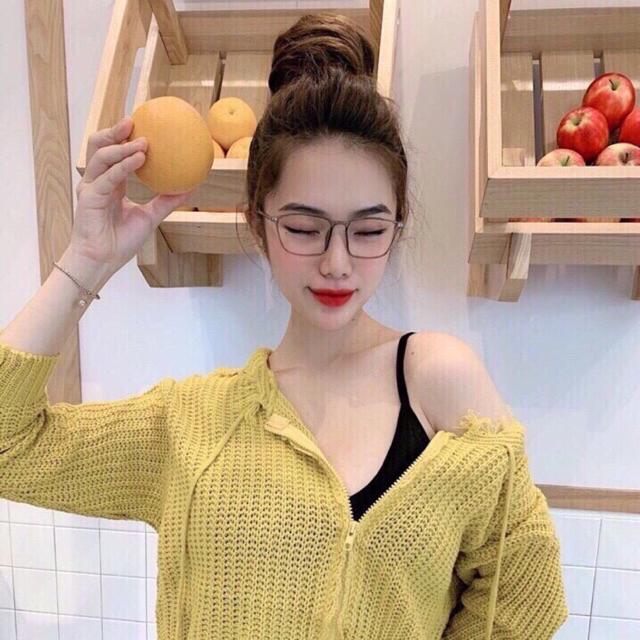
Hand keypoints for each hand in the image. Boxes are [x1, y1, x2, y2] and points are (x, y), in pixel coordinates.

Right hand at [70, 116, 196, 268]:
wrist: (102, 261)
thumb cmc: (120, 241)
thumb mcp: (150, 217)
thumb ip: (166, 201)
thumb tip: (190, 188)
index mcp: (110, 185)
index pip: (113, 154)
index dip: (122, 138)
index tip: (141, 125)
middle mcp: (97, 182)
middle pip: (99, 147)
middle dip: (113, 131)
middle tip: (133, 120)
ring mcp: (91, 188)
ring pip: (101, 156)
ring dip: (122, 146)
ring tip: (143, 141)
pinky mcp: (89, 198)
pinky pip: (108, 177)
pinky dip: (123, 166)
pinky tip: (139, 159)